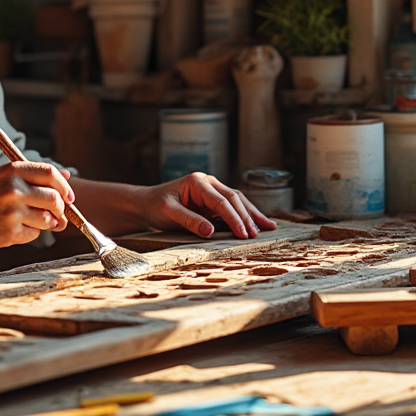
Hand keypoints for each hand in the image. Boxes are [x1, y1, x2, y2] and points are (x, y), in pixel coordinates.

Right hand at [0, 161, 72, 246]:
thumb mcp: (6, 175)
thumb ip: (36, 175)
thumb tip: (68, 177)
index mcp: (13, 171)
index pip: (50, 174)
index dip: (64, 186)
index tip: (69, 196)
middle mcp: (12, 190)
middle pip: (54, 200)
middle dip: (60, 209)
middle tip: (57, 213)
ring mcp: (11, 213)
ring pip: (48, 220)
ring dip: (46, 222)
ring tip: (31, 219)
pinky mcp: (9, 233)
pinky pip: (34, 234)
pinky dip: (30, 232)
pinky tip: (14, 226)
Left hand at [137, 172, 277, 239]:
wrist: (147, 204)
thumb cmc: (155, 206)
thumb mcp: (168, 213)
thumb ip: (189, 220)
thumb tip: (210, 231)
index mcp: (197, 181)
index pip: (221, 201)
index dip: (233, 218)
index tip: (243, 233)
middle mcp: (208, 183)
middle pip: (234, 198)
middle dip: (247, 216)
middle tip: (257, 234)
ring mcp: (213, 191)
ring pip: (238, 200)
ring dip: (252, 214)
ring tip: (269, 227)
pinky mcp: (214, 201)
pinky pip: (233, 207)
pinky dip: (246, 215)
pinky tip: (258, 224)